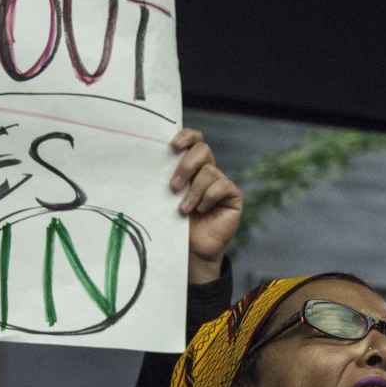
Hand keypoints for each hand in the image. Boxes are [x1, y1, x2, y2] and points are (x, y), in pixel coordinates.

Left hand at [170, 128, 240, 284]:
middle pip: (202, 149)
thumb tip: (151, 159)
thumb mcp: (166, 197)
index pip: (193, 139)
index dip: (186, 136)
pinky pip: (221, 186)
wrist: (190, 250)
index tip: (172, 146)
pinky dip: (208, 198)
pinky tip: (202, 211)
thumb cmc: (174, 223)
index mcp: (190, 165)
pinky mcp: (233, 195)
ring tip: (183, 210)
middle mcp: (207, 170)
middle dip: (186, 166)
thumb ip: (166, 178)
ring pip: (209, 171)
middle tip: (173, 187)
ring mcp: (221, 182)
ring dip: (193, 192)